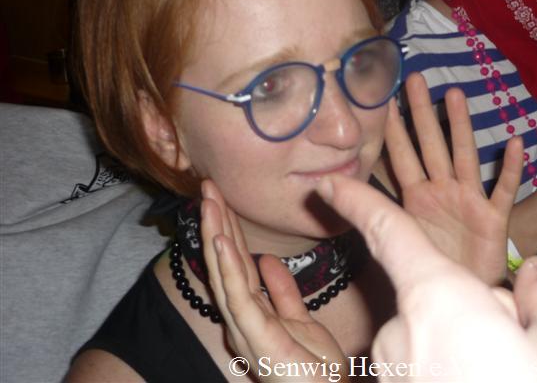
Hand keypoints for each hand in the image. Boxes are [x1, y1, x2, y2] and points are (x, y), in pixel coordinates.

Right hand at [200, 180, 345, 380]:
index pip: (237, 263)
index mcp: (253, 313)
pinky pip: (240, 297)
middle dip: (216, 223)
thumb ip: (282, 291)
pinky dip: (228, 268)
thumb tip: (266, 260)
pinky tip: (221, 242)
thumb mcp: (300, 320)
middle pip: (226, 264)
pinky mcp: (258, 338)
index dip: (228, 228)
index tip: (220, 196)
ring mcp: (247, 329)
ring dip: (216, 235)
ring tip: (207, 202)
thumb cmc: (316, 370)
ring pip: (226, 274)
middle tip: (207, 186)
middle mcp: (243, 320)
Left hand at [316, 172, 536, 381]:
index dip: (358, 201)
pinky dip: (461, 372)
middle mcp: (401, 337)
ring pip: (438, 342)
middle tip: (533, 349)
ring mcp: (393, 375)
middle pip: (441, 299)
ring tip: (523, 374)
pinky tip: (498, 381)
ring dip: (476, 350)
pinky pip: (429, 371)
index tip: (331, 184)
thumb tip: (536, 274)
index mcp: (437, 302)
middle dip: (482, 311)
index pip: (388, 234)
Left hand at [384, 72, 523, 284]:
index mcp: (415, 196)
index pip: (401, 155)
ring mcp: (469, 202)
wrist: (465, 291)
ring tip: (455, 96)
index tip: (384, 96)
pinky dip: (511, 169)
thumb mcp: (394, 238)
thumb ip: (364, 210)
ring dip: (460, 128)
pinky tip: (515, 143)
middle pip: (431, 146)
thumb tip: (322, 184)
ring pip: (464, 157)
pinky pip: (504, 191)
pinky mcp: (494, 219)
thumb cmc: (431, 264)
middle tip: (415, 79)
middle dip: (422, 114)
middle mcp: (441, 191)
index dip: (392, 128)